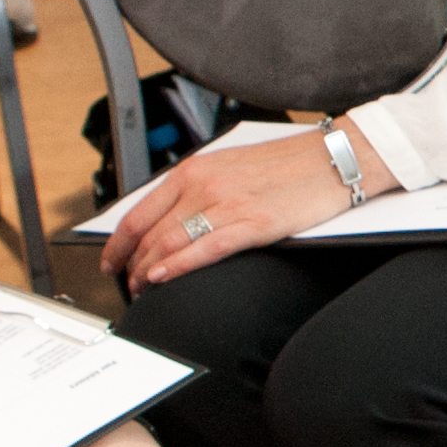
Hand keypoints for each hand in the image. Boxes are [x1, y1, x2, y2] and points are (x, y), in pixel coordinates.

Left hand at [104, 124, 378, 294]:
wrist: (335, 159)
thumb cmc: (290, 163)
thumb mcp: (232, 165)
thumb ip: (200, 188)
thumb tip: (172, 218)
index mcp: (197, 169)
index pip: (140, 211)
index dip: (117, 243)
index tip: (111, 261)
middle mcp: (205, 184)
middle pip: (151, 232)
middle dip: (131, 264)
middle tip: (127, 283)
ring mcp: (228, 204)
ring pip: (170, 243)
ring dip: (149, 271)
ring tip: (143, 288)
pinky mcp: (253, 223)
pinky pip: (204, 249)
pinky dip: (178, 266)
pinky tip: (163, 278)